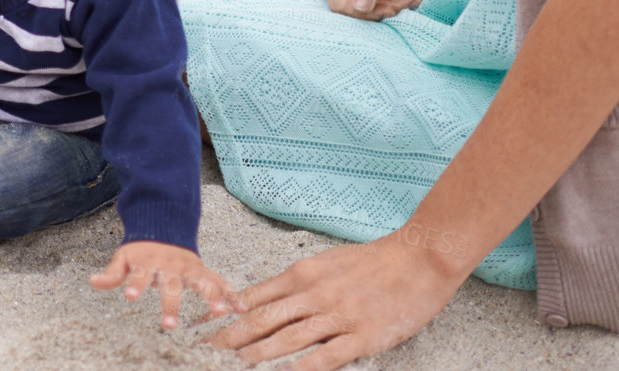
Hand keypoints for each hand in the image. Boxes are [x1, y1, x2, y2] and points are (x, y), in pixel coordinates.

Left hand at [90, 241, 241, 329]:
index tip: (131, 296)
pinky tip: (241, 308)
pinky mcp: (203, 271)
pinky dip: (231, 293)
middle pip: (171, 285)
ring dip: (211, 296)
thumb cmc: (142, 249)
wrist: (164, 225)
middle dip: (170, 304)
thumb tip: (92, 282)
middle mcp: (171, 265)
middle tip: (169, 324)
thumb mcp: (124, 257)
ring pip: (201, 282)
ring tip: (217, 312)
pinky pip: (219, 281)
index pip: (140, 274)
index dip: (136, 284)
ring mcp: (189, 267)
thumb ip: (112, 273)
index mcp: (149, 262)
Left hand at [207, 227, 469, 368]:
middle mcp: (312, 294)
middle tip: (202, 353)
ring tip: (230, 367)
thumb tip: (261, 300)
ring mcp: (336, 316)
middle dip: (228, 339)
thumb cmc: (372, 262)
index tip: (198, 328)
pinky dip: (299, 369)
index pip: (252, 297)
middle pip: (260, 320)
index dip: (223, 315)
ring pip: (285, 339)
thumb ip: (294, 284)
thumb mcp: (325, 264)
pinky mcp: (361, 337)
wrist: (419, 258)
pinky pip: (324, 358)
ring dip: (255, 355)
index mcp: (301, 274)